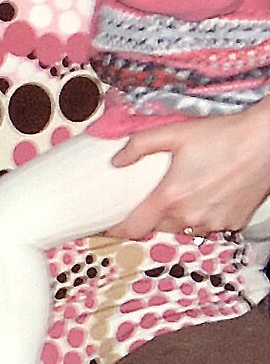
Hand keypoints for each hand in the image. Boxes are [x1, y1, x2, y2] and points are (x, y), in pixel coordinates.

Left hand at [110, 97, 269, 237]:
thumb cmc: (221, 136)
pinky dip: (202, 217)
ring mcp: (215, 223)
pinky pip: (209, 227)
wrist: (266, 142)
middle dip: (150, 218)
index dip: (117, 229)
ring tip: (182, 196)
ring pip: (184, 229)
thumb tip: (116, 161)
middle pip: (158, 228)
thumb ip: (137, 146)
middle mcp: (191, 217)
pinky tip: (207, 197)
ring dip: (177, 219)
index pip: (134, 227)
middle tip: (151, 200)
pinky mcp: (235, 223)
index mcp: (170, 198)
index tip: (109, 226)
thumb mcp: (172, 133)